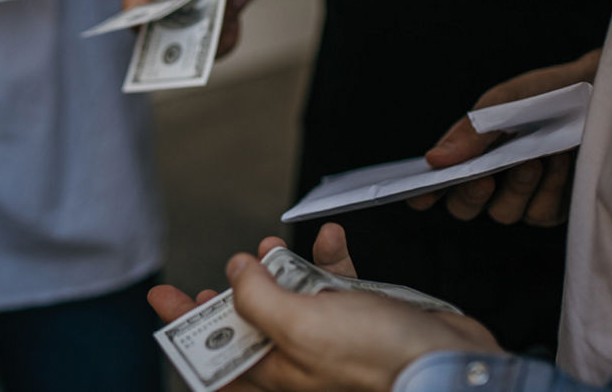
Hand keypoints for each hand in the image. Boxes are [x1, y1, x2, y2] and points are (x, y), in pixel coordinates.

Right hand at [121, 0, 258, 55]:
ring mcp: (191, 9)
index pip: (137, 19)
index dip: (154, 28)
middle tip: (214, 17)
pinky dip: (233, 26)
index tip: (178, 22)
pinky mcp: (216, 10)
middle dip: (192, 33)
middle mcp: (163, 3)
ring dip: (218, 29)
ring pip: (198, 41)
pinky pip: (221, 35)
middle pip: (170, 37)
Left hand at [150, 227, 499, 391]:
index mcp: (275, 374)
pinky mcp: (361, 318)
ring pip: (289, 298)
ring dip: (278, 267)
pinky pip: (335, 284)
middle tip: (221, 270)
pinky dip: (330, 258)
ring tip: (270, 245)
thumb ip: (257, 299)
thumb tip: (235, 272)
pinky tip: (331, 238)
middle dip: (232, 292)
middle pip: (246, 324)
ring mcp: (330, 338)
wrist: (451, 363)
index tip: (160, 296)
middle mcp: (298, 360)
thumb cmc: (377, 358)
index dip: (183, 326)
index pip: (214, 356)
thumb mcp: (298, 327)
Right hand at [407, 50, 599, 224]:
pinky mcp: (555, 206)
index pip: (440, 181)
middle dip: (470, 195)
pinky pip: (539, 213)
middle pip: (463, 207)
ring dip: (518, 187)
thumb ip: (470, 133)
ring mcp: (524, 196)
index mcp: (472, 152)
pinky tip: (561, 162)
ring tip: (538, 155)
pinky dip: (549, 188)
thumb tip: (433, 160)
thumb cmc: (549, 93)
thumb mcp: (505, 104)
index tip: (419, 196)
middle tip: (482, 180)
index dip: (424, 192)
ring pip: (503, 213)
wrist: (604, 92)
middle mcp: (493, 179)